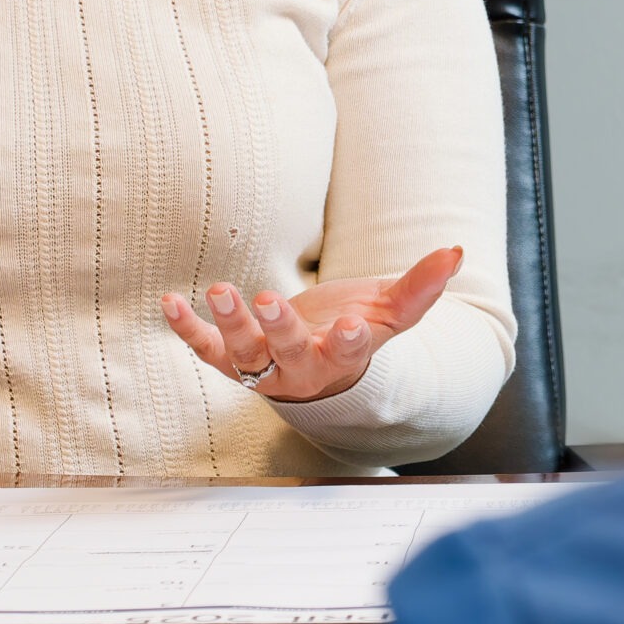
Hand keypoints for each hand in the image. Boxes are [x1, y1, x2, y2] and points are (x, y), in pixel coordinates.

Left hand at [161, 246, 464, 402]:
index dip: (349, 342)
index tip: (351, 327)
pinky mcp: (230, 359)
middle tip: (267, 301)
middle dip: (278, 329)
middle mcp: (301, 370)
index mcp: (344, 359)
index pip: (349, 355)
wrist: (316, 371)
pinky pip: (205, 349)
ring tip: (220, 292)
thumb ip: (421, 286)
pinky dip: (186, 328)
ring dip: (229, 324)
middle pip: (290, 354)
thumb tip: (456, 252)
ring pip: (244, 355)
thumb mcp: (389, 313)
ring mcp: (263, 368)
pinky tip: (167, 302)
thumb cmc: (355, 333)